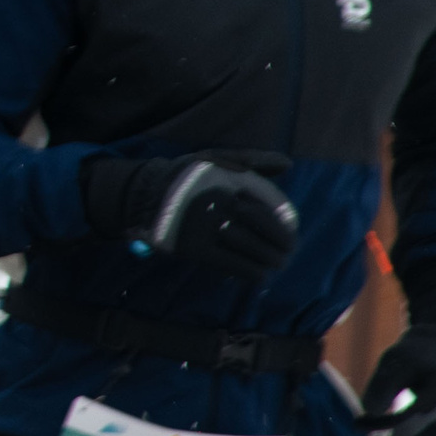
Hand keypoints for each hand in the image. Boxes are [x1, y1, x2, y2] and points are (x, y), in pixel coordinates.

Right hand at [83, 150, 300, 282]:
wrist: (145, 196)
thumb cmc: (187, 177)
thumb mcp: (216, 159)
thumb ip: (253, 160)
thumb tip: (287, 164)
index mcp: (230, 179)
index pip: (273, 203)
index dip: (287, 220)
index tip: (291, 229)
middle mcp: (222, 202)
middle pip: (268, 228)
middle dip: (284, 243)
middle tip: (288, 252)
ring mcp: (209, 227)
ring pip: (255, 249)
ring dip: (271, 260)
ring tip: (276, 264)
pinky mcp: (197, 249)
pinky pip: (236, 266)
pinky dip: (253, 273)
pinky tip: (259, 275)